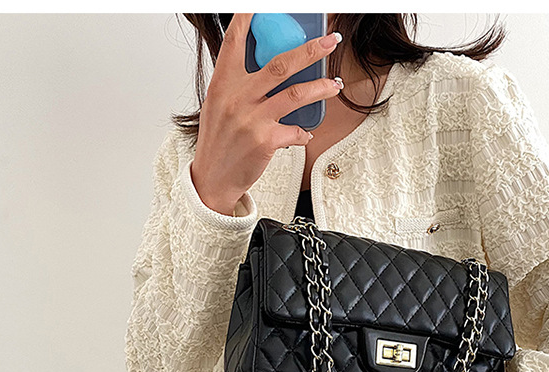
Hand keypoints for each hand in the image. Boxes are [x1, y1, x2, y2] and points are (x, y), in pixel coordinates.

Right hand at [190, 13, 343, 213]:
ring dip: (321, 87)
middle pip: (280, 64)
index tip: (261, 6)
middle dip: (311, 50)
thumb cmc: (217, 142)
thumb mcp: (218, 106)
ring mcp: (252, 119)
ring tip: (335, 84)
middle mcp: (238, 98)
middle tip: (330, 41)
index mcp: (223, 84)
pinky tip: (304, 133)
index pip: (235, 42)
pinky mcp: (265, 141)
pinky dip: (303, 132)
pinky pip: (296, 131)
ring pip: (296, 94)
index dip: (249, 19)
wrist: (213, 178)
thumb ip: (238, 86)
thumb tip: (265, 71)